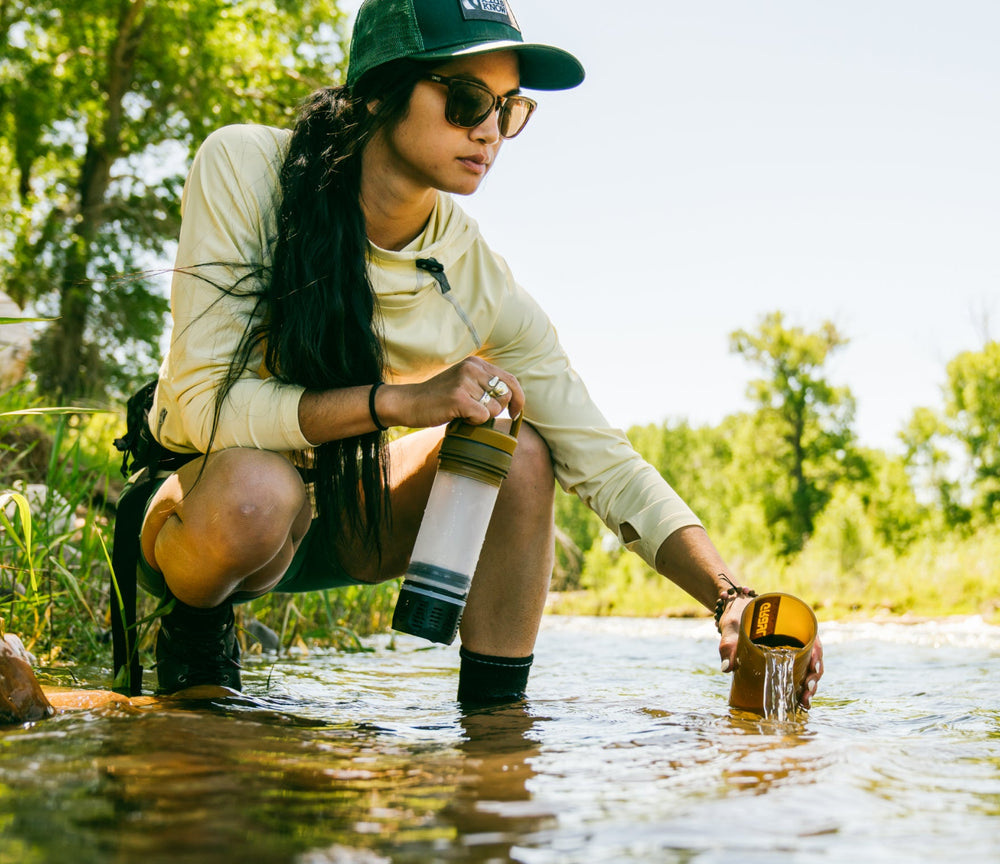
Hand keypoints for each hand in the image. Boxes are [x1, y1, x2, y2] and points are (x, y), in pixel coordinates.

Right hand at [384, 357, 523, 428]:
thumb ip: (485, 384)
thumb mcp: (464, 382)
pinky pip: (482, 416)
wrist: (409, 403)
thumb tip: (513, 399)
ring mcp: (464, 382)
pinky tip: (460, 417)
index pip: (511, 380)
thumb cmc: (439, 398)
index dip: (518, 398)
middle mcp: (472, 368)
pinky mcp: (458, 397)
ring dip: (482, 417)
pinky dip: (474, 422)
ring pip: (494, 409)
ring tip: (463, 412)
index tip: (515, 412)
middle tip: (479, 413)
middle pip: (506, 395)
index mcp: (476, 363)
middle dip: (498, 410)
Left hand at [717, 598, 824, 708]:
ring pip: (807, 668)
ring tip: (804, 701)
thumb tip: (726, 668)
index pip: (812, 639)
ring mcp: (789, 649)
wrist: (731, 612)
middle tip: (806, 693)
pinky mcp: (781, 659)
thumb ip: (728, 645)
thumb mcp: (731, 627)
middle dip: (813, 678)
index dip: (817, 656)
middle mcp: (794, 637)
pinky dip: (799, 686)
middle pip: (812, 658)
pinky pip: (796, 672)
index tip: (814, 669)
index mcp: (789, 624)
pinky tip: (800, 702)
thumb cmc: (735, 614)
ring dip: (809, 686)